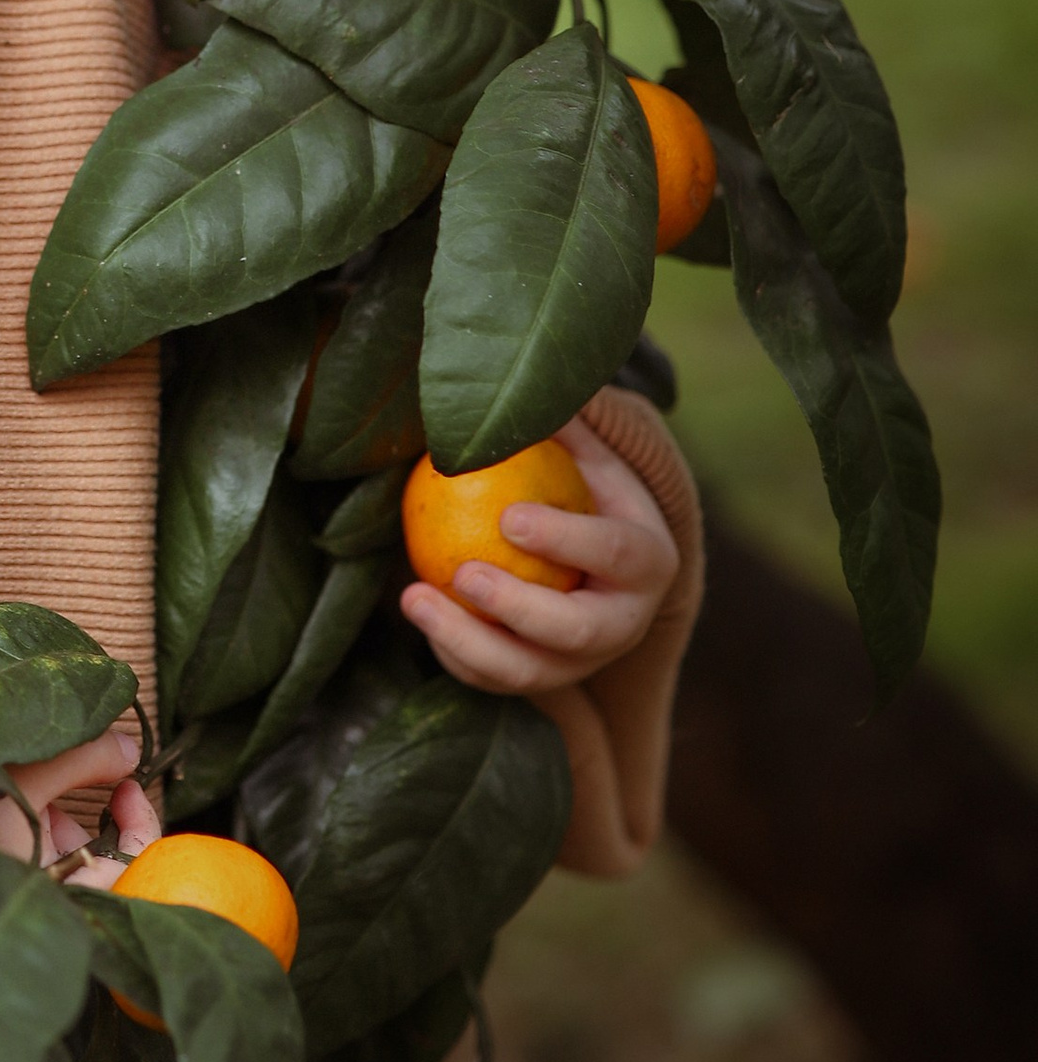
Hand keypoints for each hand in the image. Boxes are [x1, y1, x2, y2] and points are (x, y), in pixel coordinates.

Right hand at [0, 720, 160, 889]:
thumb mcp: (19, 778)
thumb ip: (82, 757)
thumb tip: (129, 747)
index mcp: (62, 904)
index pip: (133, 872)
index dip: (140, 823)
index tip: (128, 781)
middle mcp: (46, 912)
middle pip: (98, 865)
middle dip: (85, 816)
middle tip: (76, 776)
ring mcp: (18, 905)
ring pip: (61, 861)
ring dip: (50, 818)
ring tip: (21, 788)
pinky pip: (30, 863)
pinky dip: (25, 829)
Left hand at [399, 427, 679, 698]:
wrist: (605, 572)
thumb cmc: (590, 499)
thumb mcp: (592, 460)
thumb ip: (565, 427)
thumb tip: (523, 378)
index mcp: (648, 562)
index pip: (615, 553)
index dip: (566, 539)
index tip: (508, 517)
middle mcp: (623, 624)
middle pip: (576, 630)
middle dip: (518, 606)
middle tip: (462, 573)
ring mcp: (581, 663)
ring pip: (526, 672)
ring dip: (466, 641)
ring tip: (414, 598)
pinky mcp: (541, 683)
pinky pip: (491, 681)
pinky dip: (452, 655)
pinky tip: (418, 612)